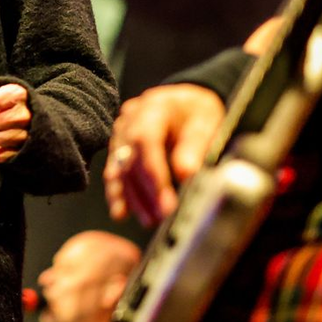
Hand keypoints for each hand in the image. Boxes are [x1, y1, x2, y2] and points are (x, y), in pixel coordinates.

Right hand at [104, 84, 224, 225]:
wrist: (186, 101)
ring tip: (149, 220)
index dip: (153, 173)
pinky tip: (121, 211)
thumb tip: (186, 174)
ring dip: (132, 196)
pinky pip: (115, 170)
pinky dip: (118, 192)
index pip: (145, 140)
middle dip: (144, 191)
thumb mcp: (206, 122)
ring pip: (120, 167)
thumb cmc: (197, 112)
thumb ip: (194, 146)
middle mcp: (130, 119)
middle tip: (160, 217)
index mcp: (153, 107)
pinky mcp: (119, 146)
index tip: (166, 202)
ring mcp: (121, 132)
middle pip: (130, 157)